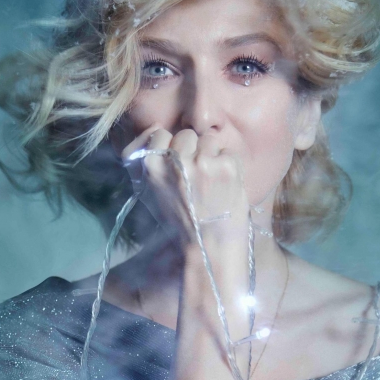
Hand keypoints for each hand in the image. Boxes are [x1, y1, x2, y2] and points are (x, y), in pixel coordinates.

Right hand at [122, 126, 249, 246]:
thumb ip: (151, 162)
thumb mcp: (152, 193)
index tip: (176, 163)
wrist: (209, 249)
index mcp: (150, 166)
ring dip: (213, 156)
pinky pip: (229, 152)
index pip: (158, 132)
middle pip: (186, 135)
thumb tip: (156, 130)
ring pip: (209, 140)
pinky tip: (225, 186)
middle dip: (193, 150)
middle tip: (197, 177)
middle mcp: (174, 160)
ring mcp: (201, 161)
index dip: (170, 146)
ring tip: (212, 182)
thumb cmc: (181, 224)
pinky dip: (230, 166)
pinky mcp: (225, 166)